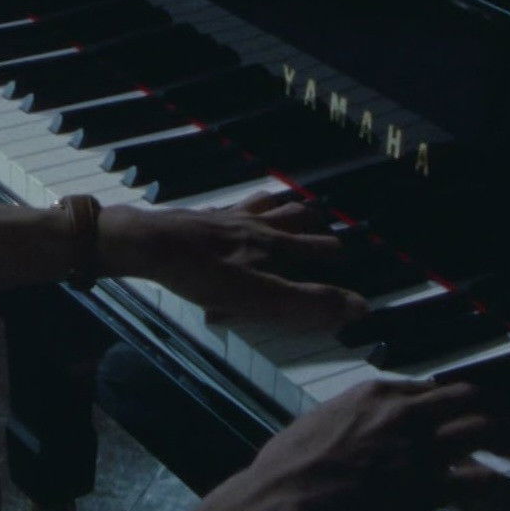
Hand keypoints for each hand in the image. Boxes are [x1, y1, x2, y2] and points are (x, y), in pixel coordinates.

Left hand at [100, 190, 365, 328]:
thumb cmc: (204, 274)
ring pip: (266, 203)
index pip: (316, 247)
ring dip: (283, 204)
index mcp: (274, 245)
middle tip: (324, 223)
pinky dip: (244, 203)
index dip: (334, 253)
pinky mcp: (203, 216)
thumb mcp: (261, 298)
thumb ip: (307, 303)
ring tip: (291, 203)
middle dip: (314, 223)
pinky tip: (235, 208)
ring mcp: (228, 217)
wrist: (152, 245)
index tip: (348, 253)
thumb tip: (357, 307)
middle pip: (295, 218)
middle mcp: (256, 226)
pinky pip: (231, 204)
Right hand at [193, 379, 509, 510]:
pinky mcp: (428, 485)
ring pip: (487, 428)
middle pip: (471, 396)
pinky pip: (484, 482)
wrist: (280, 498)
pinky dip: (509, 492)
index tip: (469, 415)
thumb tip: (364, 433)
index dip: (458, 403)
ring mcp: (420, 446)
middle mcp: (405, 410)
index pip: (433, 387)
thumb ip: (355, 422)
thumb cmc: (286, 465)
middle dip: (500, 411)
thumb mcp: (321, 424)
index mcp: (376, 391)